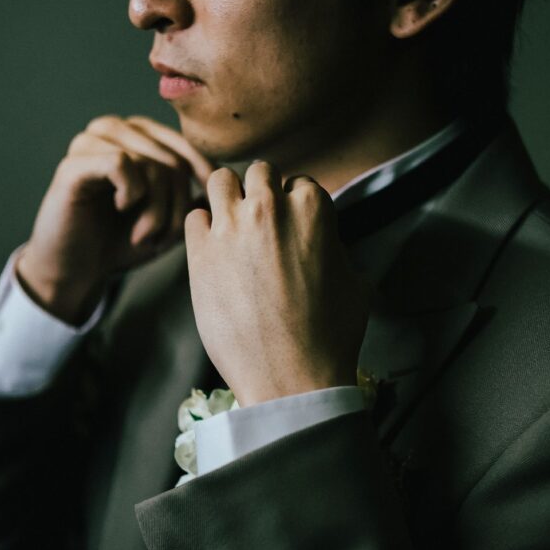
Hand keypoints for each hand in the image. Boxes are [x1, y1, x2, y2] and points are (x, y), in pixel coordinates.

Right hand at [16, 115, 214, 324]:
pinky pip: (122, 163)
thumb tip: (225, 178)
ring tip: (144, 234)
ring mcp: (91, 142)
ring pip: (152, 163)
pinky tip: (123, 211)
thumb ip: (194, 198)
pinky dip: (132, 194)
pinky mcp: (74, 162)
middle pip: (173, 159)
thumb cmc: (120, 243)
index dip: (202, 180)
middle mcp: (114, 130)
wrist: (77, 271)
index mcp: (137, 136)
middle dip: (178, 205)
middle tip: (163, 238)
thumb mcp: (169, 220)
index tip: (205, 214)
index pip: (186, 146)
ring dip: (158, 207)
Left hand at [184, 160, 373, 406]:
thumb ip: (336, 249)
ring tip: (233, 227)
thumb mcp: (354, 283)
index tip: (291, 229)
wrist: (291, 377)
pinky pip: (194, 217)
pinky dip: (203, 228)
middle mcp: (270, 207)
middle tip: (261, 225)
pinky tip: (213, 251)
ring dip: (228, 199)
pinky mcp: (200, 252)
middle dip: (261, 193)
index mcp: (313, 209)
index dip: (295, 207)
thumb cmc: (329, 336)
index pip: (299, 183)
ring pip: (221, 180)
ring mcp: (231, 228)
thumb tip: (324, 244)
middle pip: (260, 173)